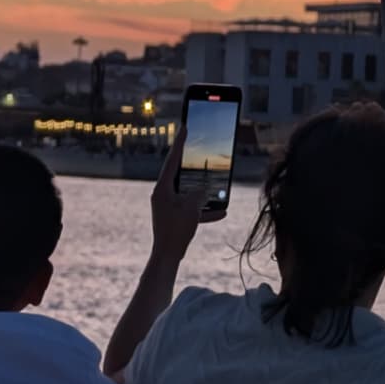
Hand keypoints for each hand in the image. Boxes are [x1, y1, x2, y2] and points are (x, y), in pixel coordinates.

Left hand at [150, 127, 225, 264]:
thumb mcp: (191, 208)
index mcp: (162, 188)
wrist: (167, 256)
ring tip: (217, 185)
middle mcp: (163, 194)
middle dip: (194, 166)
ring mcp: (168, 205)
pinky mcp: (174, 216)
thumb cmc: (175, 232)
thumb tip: (205, 188)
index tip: (185, 127)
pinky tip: (221, 212)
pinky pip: (191, 208)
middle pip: (181, 174)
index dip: (180, 143)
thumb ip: (199, 193)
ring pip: (188, 192)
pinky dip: (204, 209)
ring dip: (203, 191)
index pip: (172, 160)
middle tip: (201, 151)